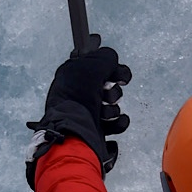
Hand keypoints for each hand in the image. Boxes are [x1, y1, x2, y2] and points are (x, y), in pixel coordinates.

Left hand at [25, 46, 132, 183]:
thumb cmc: (78, 99)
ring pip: (113, 105)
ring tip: (104, 114)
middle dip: (113, 90)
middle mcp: (79, 95)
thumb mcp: (91, 67)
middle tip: (106, 94)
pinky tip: (115, 122)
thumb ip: (106, 57)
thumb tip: (112, 57)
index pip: (94, 65)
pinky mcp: (97, 130)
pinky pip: (116, 123)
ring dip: (113, 108)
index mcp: (72, 78)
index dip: (108, 67)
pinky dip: (119, 123)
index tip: (116, 71)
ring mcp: (88, 114)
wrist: (75, 134)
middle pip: (108, 85)